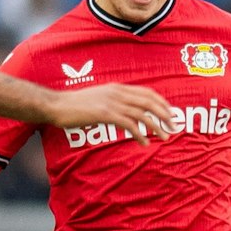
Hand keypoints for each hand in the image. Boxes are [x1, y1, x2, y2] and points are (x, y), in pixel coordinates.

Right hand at [46, 83, 175, 143]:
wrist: (56, 105)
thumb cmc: (74, 105)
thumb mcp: (97, 98)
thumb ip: (112, 102)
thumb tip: (123, 112)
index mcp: (117, 87)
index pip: (146, 92)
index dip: (161, 102)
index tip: (170, 113)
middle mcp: (117, 92)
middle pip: (149, 101)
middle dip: (165, 114)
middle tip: (174, 126)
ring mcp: (111, 102)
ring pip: (142, 114)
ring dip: (156, 126)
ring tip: (164, 137)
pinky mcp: (105, 114)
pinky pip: (129, 124)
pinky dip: (139, 134)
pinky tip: (144, 143)